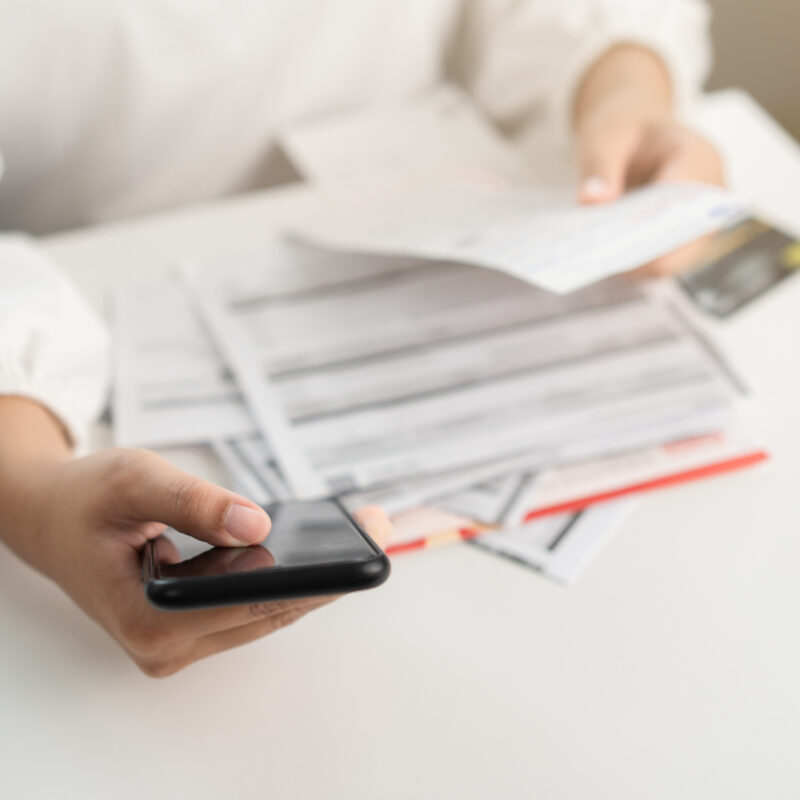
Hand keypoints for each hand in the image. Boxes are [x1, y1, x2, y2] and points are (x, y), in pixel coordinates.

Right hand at [17, 447, 391, 677]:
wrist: (50, 519)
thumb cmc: (86, 499)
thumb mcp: (135, 481)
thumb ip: (195, 502)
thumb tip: (259, 526)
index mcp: (151, 620)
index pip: (256, 603)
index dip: (318, 574)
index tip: (367, 542)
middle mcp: (168, 646)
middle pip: (271, 612)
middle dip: (329, 572)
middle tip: (378, 527)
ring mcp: (180, 643)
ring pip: (267, 613)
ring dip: (313, 576)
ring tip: (360, 532)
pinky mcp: (190, 629)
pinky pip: (252, 607)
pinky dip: (285, 578)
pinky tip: (318, 548)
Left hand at [574, 46, 724, 275]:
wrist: (636, 131)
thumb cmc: (627, 128)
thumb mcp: (605, 135)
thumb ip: (599, 165)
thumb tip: (592, 200)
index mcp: (699, 159)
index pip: (681, 205)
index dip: (648, 228)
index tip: (611, 239)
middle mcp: (711, 196)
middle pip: (679, 246)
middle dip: (638, 254)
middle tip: (595, 258)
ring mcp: (700, 223)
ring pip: (669, 263)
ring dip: (632, 264)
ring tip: (596, 260)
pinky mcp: (682, 241)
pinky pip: (659, 263)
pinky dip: (632, 264)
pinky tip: (604, 258)